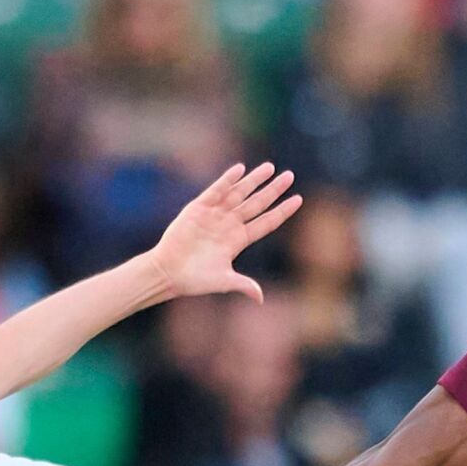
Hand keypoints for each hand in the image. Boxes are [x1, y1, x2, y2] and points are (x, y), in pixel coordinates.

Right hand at [152, 162, 303, 302]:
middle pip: (257, 204)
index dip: (282, 211)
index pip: (266, 222)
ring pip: (239, 193)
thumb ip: (244, 285)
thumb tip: (260, 298)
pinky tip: (240, 169)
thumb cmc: (194, 280)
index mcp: (238, 240)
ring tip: (270, 167)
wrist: (168, 272)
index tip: (298, 199)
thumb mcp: (224, 281)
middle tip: (289, 176)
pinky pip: (216, 191)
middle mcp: (229, 225)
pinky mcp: (198, 208)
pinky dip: (227, 180)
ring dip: (254, 180)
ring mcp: (214, 215)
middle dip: (273, 190)